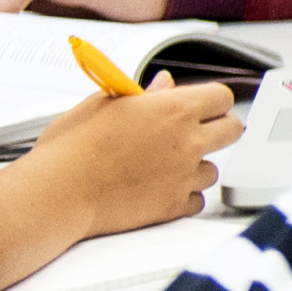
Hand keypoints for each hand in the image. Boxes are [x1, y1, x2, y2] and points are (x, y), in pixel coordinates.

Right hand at [33, 80, 238, 230]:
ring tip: (164, 165)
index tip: (201, 106)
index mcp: (174, 109)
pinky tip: (160, 188)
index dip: (212, 101)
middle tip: (194, 133)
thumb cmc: (72, 147)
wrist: (58, 191)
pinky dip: (184, 195)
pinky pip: (197, 200)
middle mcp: (188, 142)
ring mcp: (184, 176)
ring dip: (196, 166)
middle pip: (233, 130)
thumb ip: (144, 93)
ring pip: (214, 169)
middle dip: (217, 129)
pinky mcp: (174, 206)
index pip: (222, 97)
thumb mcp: (105, 103)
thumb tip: (164, 84)